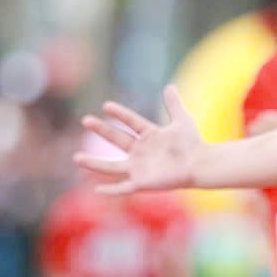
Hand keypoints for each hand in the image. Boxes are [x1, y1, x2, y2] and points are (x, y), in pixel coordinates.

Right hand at [77, 85, 202, 194]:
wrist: (200, 165)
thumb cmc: (193, 145)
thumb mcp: (182, 121)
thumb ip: (174, 105)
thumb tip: (169, 86)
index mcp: (149, 135)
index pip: (131, 122)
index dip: (120, 114)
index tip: (106, 105)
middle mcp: (140, 151)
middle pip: (117, 139)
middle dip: (102, 130)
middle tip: (85, 120)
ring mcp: (139, 167)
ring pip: (112, 166)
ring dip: (94, 163)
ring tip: (76, 158)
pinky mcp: (142, 182)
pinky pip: (123, 187)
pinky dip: (111, 190)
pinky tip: (97, 189)